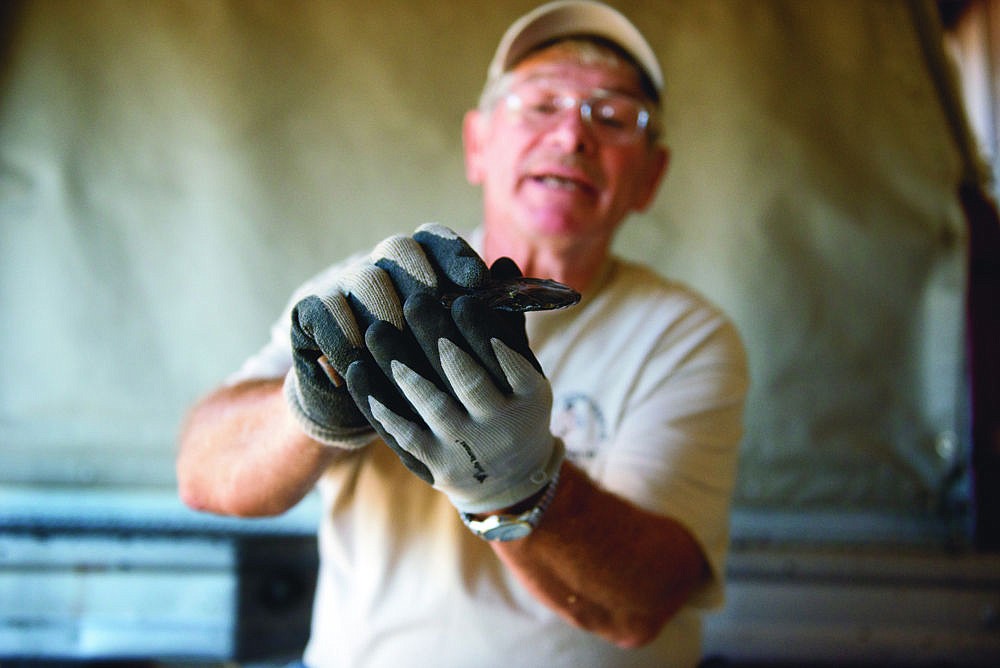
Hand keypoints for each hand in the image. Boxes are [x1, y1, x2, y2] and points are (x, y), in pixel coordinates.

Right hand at [284, 223, 490, 453]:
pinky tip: (363, 358)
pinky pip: (326, 311)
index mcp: (422, 268)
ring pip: (366, 278)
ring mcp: (345, 286)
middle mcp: (384, 268)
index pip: (436, 240)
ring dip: (387, 308)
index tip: (477, 283)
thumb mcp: (466, 352)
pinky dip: (344, 335)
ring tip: (406, 338)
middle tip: (439, 309)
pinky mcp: (311, 311)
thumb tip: (509, 270)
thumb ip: (489, 316)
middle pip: (400, 250)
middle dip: (423, 279)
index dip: (455, 256)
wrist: (376, 413)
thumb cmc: (430, 379)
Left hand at [348, 284, 563, 513]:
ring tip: (377, 331)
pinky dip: (379, 402)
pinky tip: (357, 371)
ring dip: (402, 365)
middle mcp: (502, 424)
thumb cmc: (512, 405)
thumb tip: (504, 263)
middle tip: (412, 302)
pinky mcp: (435, 464)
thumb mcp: (523, 369)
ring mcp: (467, 447)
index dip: (481, 328)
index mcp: (531, 394)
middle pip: (466, 377)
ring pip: (431, 402)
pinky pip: (402, 431)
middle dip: (437, 336)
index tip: (458, 298)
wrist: (509, 479)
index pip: (505, 357)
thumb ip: (510, 319)